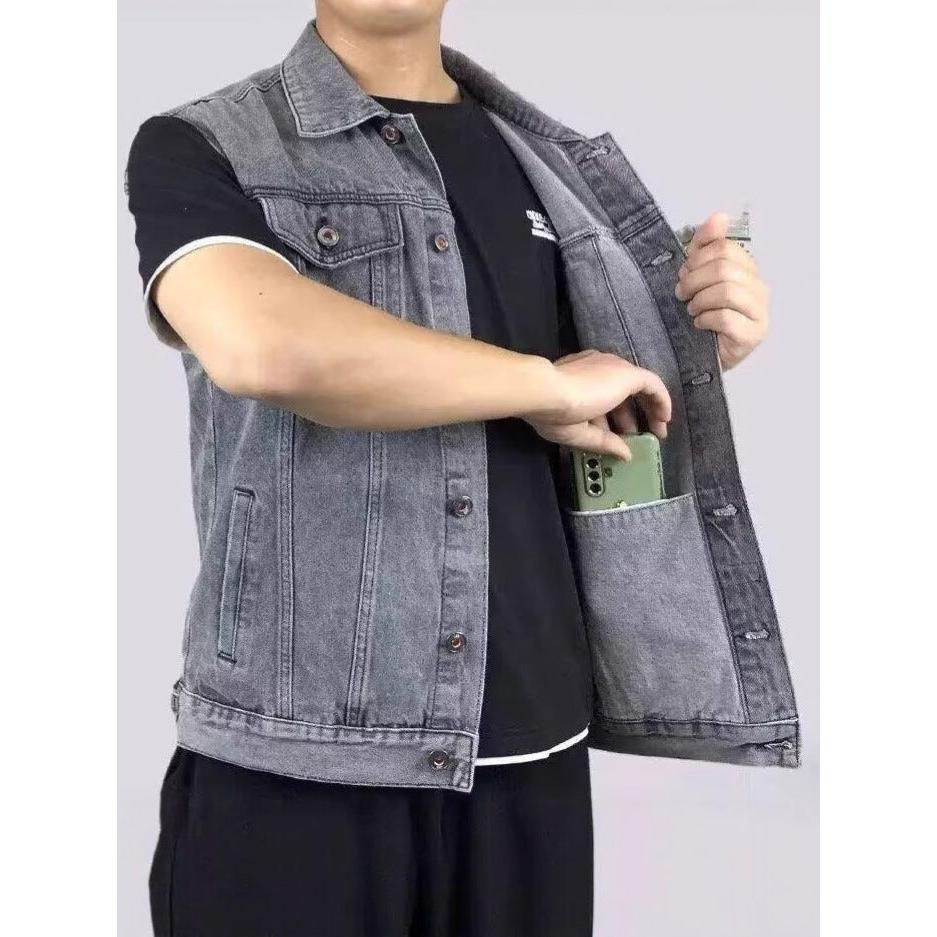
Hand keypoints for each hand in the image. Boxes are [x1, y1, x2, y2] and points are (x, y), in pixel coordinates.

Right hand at [524, 349, 671, 460]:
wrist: (547, 392)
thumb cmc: (552, 412)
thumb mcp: (578, 432)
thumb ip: (603, 442)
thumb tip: (625, 454)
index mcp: (579, 379)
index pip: (602, 398)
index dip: (613, 419)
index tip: (619, 436)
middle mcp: (597, 368)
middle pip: (621, 393)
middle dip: (630, 417)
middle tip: (637, 437)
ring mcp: (612, 368)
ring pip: (639, 387)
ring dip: (649, 409)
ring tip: (656, 431)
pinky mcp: (626, 373)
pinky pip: (652, 384)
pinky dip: (661, 400)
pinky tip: (665, 418)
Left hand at [674, 211, 769, 369]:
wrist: (699, 356)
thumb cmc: (700, 315)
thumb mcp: (698, 277)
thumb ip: (706, 245)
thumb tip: (719, 216)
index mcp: (749, 270)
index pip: (726, 248)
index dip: (698, 258)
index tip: (684, 273)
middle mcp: (760, 289)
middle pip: (725, 269)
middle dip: (694, 280)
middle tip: (681, 294)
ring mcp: (760, 313)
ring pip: (727, 291)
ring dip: (699, 301)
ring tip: (691, 310)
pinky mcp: (753, 335)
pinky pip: (727, 318)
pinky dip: (706, 319)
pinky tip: (700, 325)